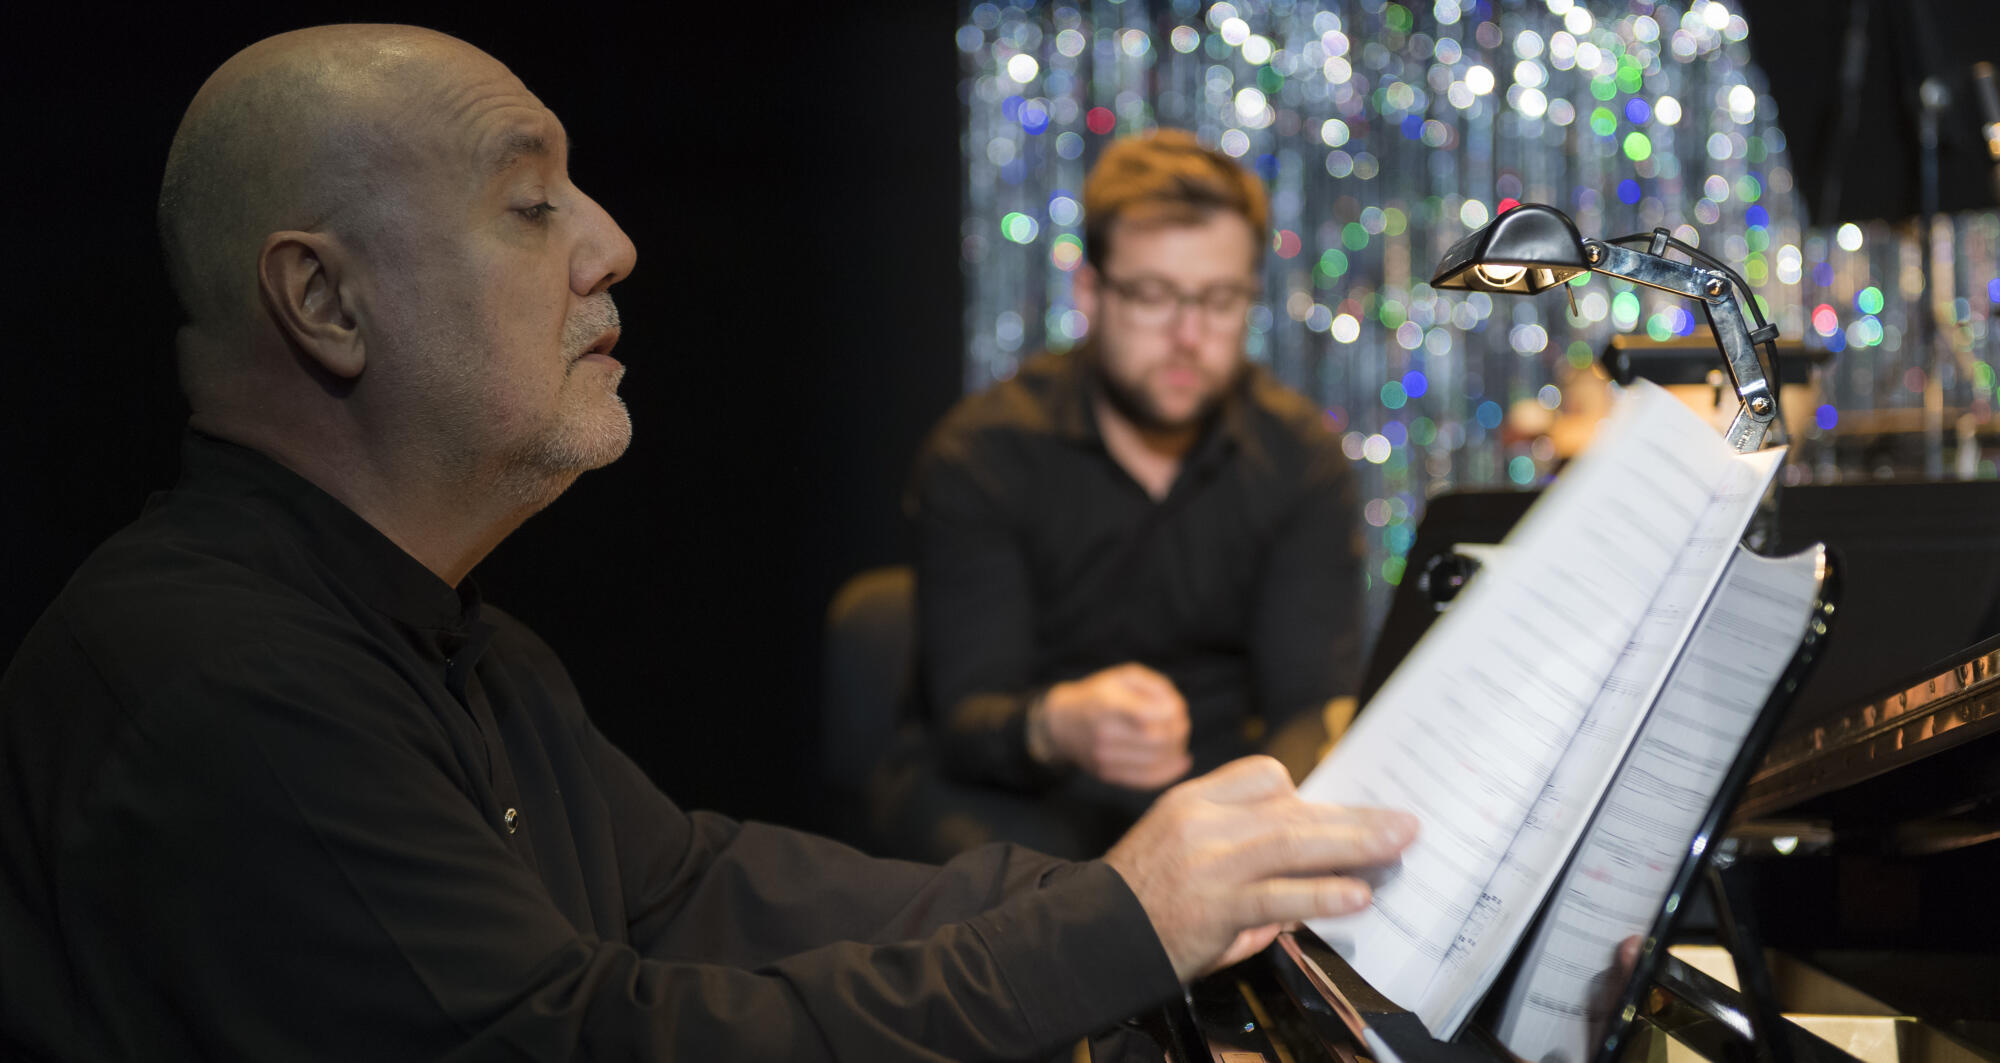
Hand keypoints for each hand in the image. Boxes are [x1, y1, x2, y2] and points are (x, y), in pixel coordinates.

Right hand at [1034, 663, 1190, 788]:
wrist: (1063, 722)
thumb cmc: (1101, 694)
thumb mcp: (1124, 676)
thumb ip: (1156, 685)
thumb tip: (1177, 710)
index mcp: (1109, 704)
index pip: (1150, 714)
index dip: (1173, 712)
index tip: (1176, 707)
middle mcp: (1104, 733)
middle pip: (1158, 740)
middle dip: (1179, 732)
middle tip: (1182, 725)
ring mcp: (1104, 757)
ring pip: (1156, 761)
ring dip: (1176, 751)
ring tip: (1179, 741)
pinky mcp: (1107, 773)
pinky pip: (1145, 780)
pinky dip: (1168, 773)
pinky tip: (1181, 762)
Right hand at [1103, 756, 1417, 982]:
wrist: (1091, 936)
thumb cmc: (1142, 898)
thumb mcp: (1178, 845)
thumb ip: (1235, 845)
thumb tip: (1298, 865)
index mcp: (1192, 799)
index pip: (1263, 776)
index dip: (1309, 795)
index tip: (1344, 811)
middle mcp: (1202, 821)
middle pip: (1292, 810)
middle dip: (1354, 818)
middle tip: (1402, 823)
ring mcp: (1209, 862)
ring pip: (1293, 844)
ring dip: (1353, 846)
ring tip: (1395, 847)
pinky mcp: (1215, 906)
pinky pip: (1279, 895)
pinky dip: (1322, 893)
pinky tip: (1356, 895)